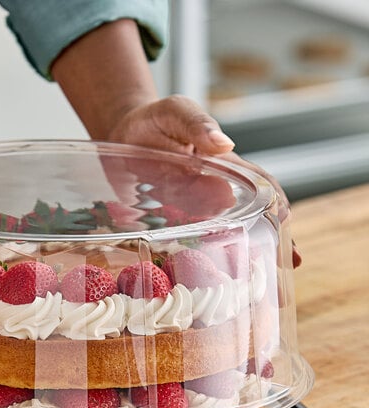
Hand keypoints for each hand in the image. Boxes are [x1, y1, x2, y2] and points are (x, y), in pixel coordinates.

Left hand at [107, 97, 301, 266]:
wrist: (121, 131)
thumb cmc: (156, 119)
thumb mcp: (177, 111)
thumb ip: (197, 124)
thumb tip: (224, 145)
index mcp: (224, 169)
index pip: (261, 191)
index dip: (278, 212)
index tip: (289, 237)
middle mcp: (210, 195)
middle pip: (245, 224)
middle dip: (265, 248)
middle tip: (281, 280)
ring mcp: (187, 212)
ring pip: (214, 241)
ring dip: (230, 264)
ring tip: (244, 294)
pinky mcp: (161, 223)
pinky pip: (178, 246)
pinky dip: (188, 264)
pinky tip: (193, 283)